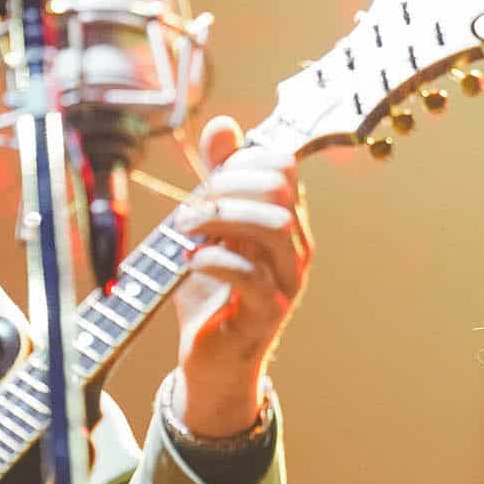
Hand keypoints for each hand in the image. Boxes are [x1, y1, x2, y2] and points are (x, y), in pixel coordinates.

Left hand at [168, 114, 311, 437]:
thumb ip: (219, 179)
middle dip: (228, 187)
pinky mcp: (267, 313)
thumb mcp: (211, 228)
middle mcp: (296, 247)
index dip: (241, 161)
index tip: (206, 180)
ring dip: (222, 219)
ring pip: (273, 226)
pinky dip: (215, 261)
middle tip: (191, 206)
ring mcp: (287, 281)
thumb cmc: (212, 291)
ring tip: (187, 230)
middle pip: (279, 190)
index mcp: (287, 220)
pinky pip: (251, 276)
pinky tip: (192, 262)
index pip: (283, 166)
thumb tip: (224, 125)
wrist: (211, 358)